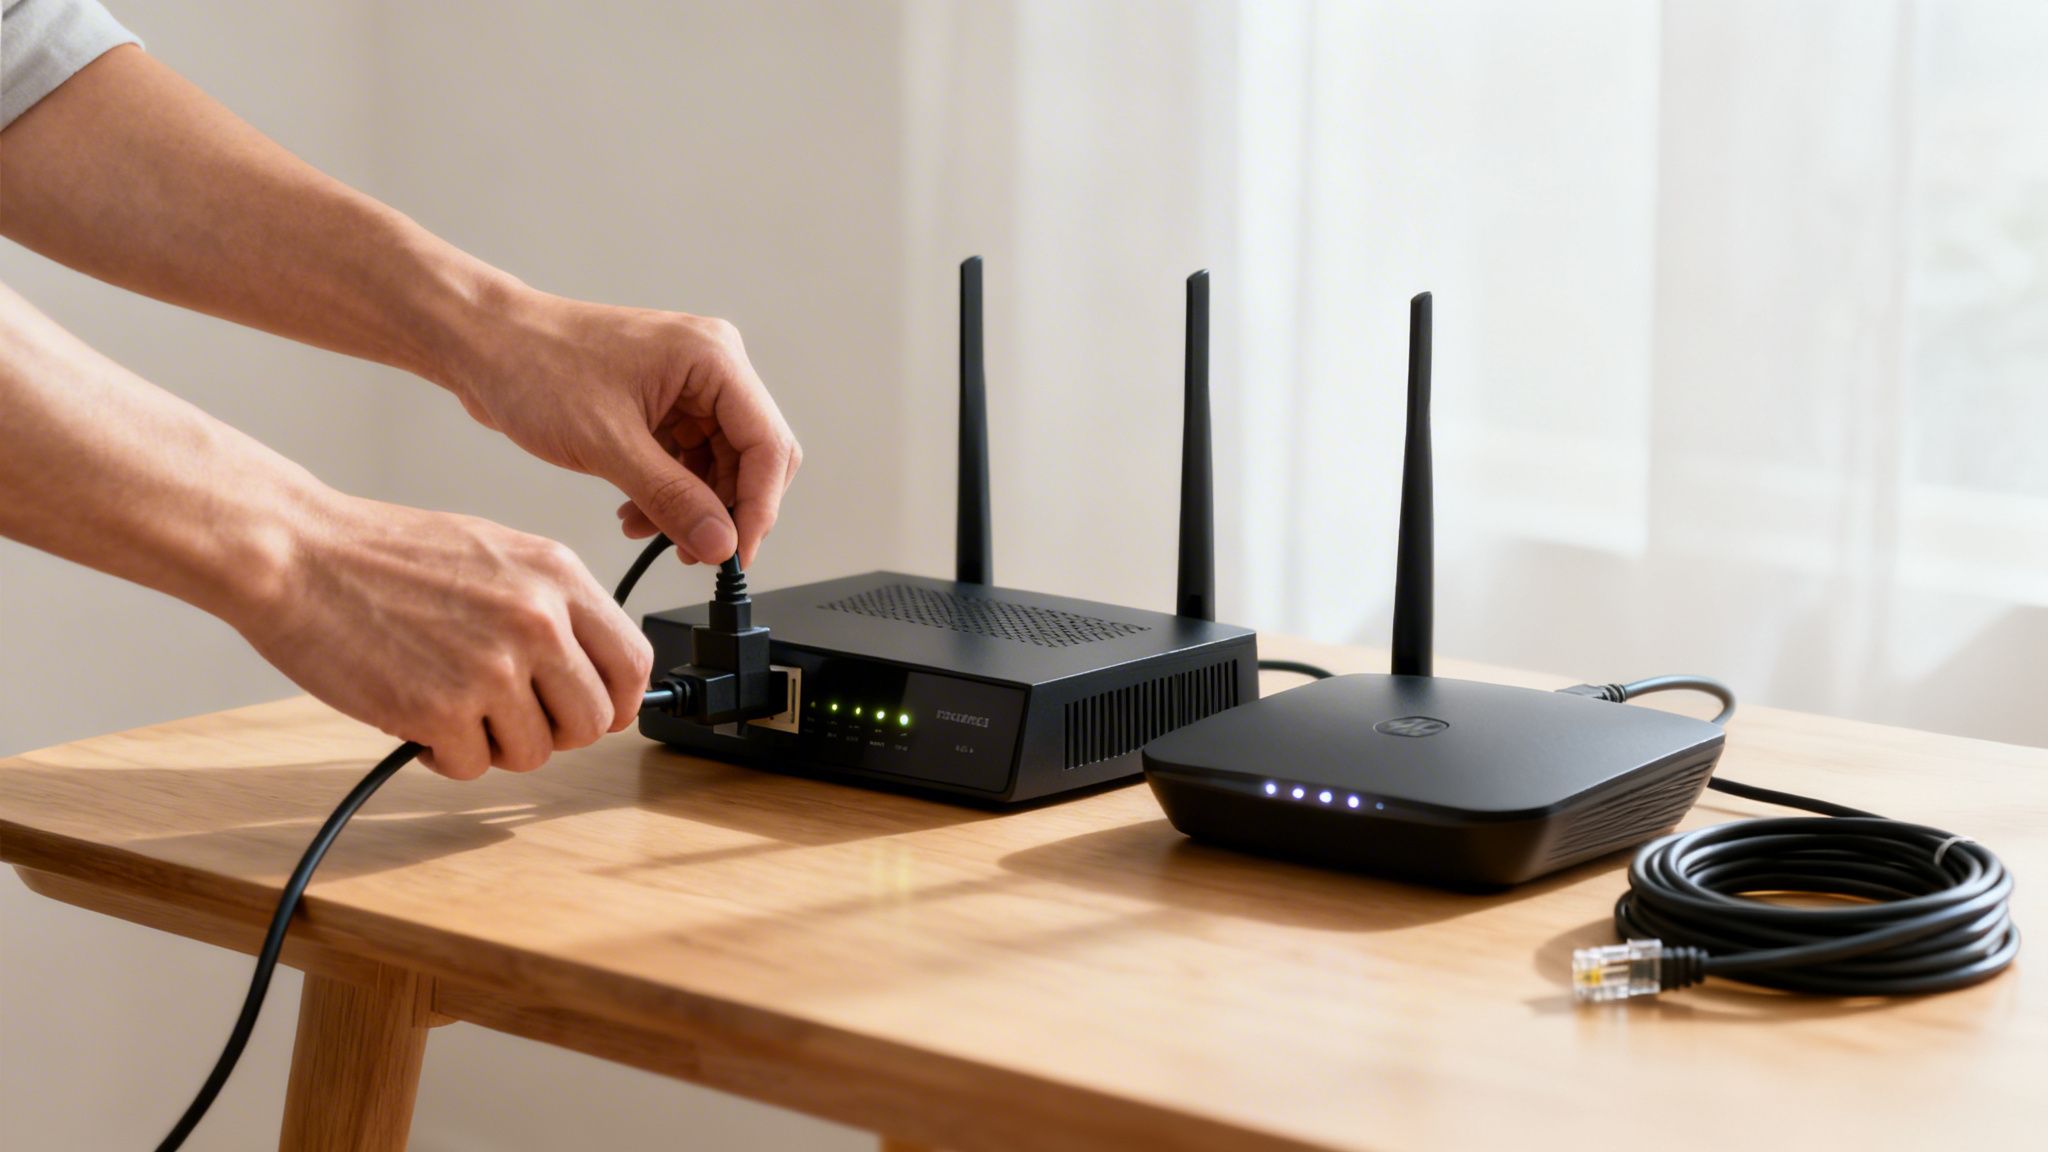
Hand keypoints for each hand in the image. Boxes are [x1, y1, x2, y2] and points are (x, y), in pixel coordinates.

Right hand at [231, 493, 652, 779]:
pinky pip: (472, 767)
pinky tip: (416, 717)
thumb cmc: (382, 554)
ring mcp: (492, 668)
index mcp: (557, 575)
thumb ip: (549, 606)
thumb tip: (590, 667)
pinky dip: (444, 756)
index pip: (632, 663)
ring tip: (451, 705)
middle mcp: (537, 621)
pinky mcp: (441, 711)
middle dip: (554, 732)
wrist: (295, 553)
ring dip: (494, 745)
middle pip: (593, 721)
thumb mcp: (494, 554)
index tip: (595, 713)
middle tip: (509, 717)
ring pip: (535, 753)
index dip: (617, 702)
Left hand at [438, 284, 801, 566]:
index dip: (758, 508)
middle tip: (698, 552)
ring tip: (648, 531)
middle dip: (726, 509)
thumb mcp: (608, 443)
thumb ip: (672, 498)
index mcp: (712, 358)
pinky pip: (687, 460)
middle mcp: (710, 367)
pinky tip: (635, 513)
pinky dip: (668, 493)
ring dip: (692, 506)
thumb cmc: (534, 365)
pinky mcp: (662, 403)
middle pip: (752, 456)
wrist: (482, 344)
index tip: (735, 555)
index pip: (767, 444)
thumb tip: (720, 543)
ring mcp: (686, 386)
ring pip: (719, 464)